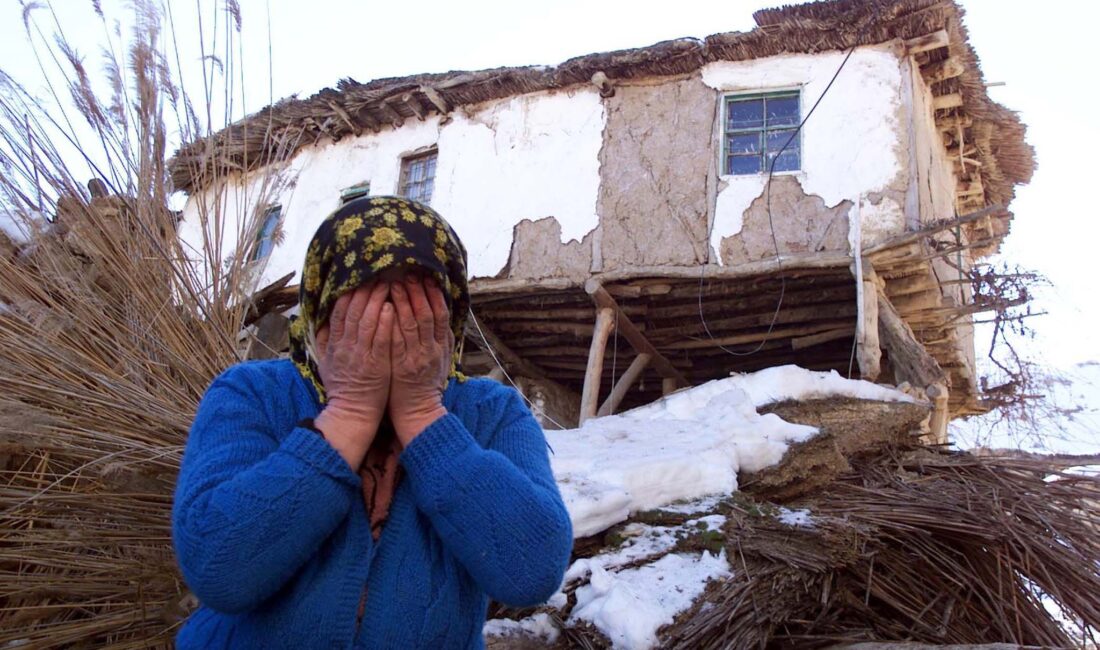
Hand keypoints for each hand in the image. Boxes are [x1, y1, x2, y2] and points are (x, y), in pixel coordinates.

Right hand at [313, 282, 393, 468]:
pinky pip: (378, 339)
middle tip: (377, 272)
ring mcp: (359, 354)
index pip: (339, 311)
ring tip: (387, 283)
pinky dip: (383, 322)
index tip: (358, 278)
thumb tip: (320, 321)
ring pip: (365, 321)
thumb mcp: (326, 362)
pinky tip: (390, 307)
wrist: (352, 412)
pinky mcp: (375, 364)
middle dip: (364, 289)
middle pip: (352, 311)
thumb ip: (324, 340)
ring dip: (376, 300)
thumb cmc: (343, 387)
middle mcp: (345, 346)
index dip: (348, 292)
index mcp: (334, 344)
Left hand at [389, 273, 451, 444]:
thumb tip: (444, 316)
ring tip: (396, 283)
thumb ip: (441, 339)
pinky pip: (396, 340)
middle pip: (427, 314)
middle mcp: (430, 349)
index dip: (434, 294)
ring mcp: (415, 357)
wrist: (418, 412)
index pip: (441, 314)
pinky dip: (392, 322)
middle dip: (418, 292)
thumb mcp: (441, 361)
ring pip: (412, 324)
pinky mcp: (400, 365)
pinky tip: (386, 308)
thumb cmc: (426, 385)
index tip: (427, 278)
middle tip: (410, 273)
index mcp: (440, 346)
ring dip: (404, 301)